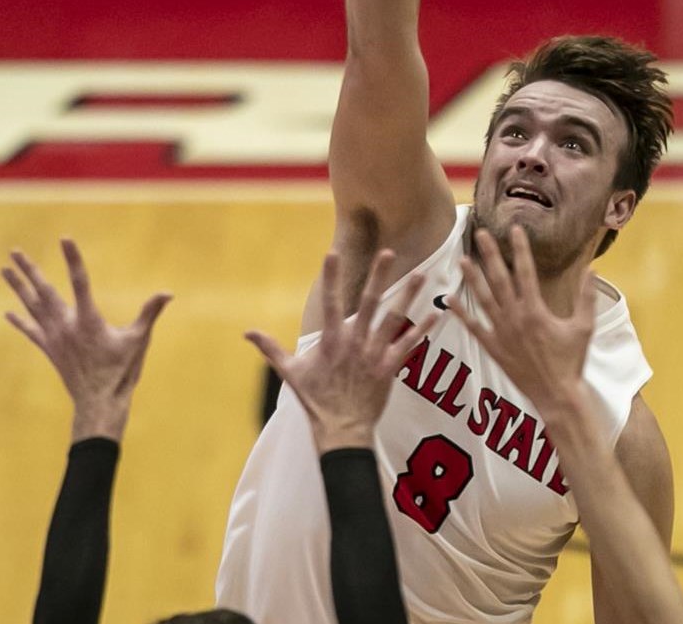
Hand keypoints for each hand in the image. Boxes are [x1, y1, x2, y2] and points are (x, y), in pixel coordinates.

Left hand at [2, 239, 171, 442]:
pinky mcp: (50, 350)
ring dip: (18, 287)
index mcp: (89, 320)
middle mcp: (66, 326)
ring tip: (4, 270)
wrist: (99, 403)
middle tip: (14, 251)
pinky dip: (19, 321)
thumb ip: (150, 313)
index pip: (80, 281)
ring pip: (32, 307)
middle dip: (30, 270)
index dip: (73, 259)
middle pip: (44, 291)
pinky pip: (31, 331)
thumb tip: (168, 293)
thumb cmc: (122, 371)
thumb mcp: (139, 340)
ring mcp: (55, 338)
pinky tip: (8, 312)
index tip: (65, 239)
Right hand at [246, 249, 437, 451]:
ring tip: (421, 274)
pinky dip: (423, 329)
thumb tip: (246, 332)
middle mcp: (355, 343)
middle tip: (388, 252)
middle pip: (370, 303)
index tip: (333, 252)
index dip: (331, 277)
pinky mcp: (390, 368)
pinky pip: (410, 345)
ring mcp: (375, 354)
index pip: (330, 302)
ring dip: (408, 296)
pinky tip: (437, 313)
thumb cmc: (315, 400)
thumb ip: (270, 348)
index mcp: (332, 340)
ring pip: (395, 319)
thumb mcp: (290, 372)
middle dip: (379, 276)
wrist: (342, 430)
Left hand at [449, 226, 596, 417]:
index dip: (520, 248)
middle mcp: (515, 317)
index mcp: (536, 310)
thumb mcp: (584, 327)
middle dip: (490, 255)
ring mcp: (501, 332)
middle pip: (499, 279)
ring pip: (483, 300)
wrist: (556, 394)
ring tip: (463, 260)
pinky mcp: (493, 348)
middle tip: (480, 234)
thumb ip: (587, 297)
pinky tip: (449, 300)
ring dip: (472, 279)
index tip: (515, 229)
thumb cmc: (572, 361)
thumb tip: (593, 270)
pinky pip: (473, 328)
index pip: (526, 271)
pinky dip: (461, 314)